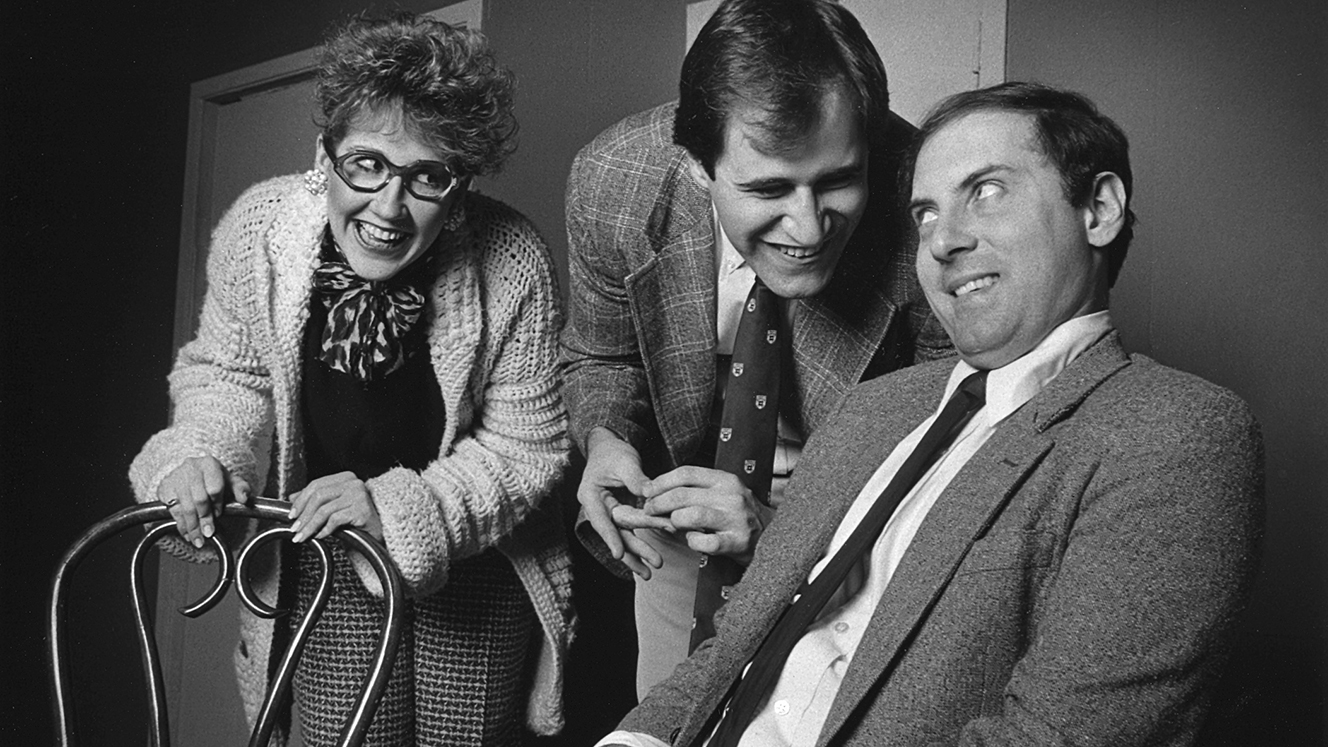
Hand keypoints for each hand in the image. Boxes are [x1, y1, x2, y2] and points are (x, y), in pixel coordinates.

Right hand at [157, 456, 250, 548]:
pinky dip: (181, 525)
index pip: (214, 488)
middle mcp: (191, 468)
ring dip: (192, 527)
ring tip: (198, 540)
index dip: (217, 504)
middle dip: (205, 519)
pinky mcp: (165, 489)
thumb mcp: (230, 481)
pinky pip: (173, 511)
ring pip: (184, 507)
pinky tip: (188, 534)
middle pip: (199, 499)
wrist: (190, 473)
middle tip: (209, 533)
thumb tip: (244, 498)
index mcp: (209, 464)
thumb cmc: (213, 479)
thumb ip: (241, 488)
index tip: (219, 514)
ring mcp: (175, 478)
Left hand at [288, 471, 382, 542]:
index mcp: (345, 478)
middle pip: (319, 496)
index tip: (292, 514)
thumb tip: (292, 498)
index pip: (317, 485)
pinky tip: (320, 536)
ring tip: (302, 536)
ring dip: (310, 525)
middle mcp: (353, 483)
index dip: (301, 500)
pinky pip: (335, 520)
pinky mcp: (362, 510)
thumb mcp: (333, 507)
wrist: (377, 535)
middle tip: (294, 528)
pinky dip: (324, 529)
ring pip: (325, 510)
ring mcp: (359, 495)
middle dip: (303, 514)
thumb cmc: (356, 521)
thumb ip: (316, 500)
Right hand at [579, 427, 671, 577]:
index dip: (609, 536)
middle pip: (615, 532)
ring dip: (637, 554)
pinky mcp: (620, 516)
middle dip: (634, 549)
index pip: (600, 519)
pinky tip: (648, 563)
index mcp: (590, 494)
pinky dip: (640, 546)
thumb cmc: (613, 453)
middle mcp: (597, 508)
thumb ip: (636, 478)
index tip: (618, 553)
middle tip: (653, 563)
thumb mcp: (624, 461)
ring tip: (650, 573)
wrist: (609, 449)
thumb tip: (651, 493)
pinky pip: (629, 533)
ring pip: (623, 537)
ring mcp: (608, 514)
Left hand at [642, 466, 772, 563]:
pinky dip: (692, 542)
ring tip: (670, 524)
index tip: (647, 491)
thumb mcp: (722, 492)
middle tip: (649, 510)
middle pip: (683, 494)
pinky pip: (705, 542)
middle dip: (659, 503)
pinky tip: (693, 540)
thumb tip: (657, 489)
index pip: (686, 473)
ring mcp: (735, 519)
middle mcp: (731, 496)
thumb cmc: (739, 514)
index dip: (662, 481)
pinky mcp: (737, 542)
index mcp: (725, 479)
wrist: (773, 535)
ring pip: (691, 515)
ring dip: (673, 520)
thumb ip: (696, 489)